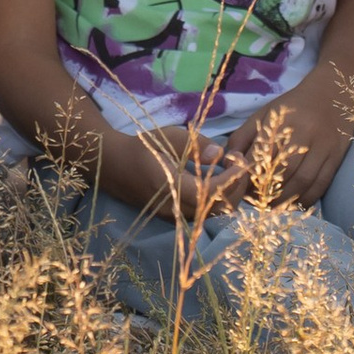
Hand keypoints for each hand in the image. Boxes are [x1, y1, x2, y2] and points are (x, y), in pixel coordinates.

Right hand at [104, 125, 251, 221]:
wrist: (114, 165)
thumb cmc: (142, 146)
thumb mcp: (170, 136)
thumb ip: (196, 145)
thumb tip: (219, 155)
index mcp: (170, 186)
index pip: (210, 192)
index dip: (231, 178)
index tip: (239, 159)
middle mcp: (173, 208)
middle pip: (218, 208)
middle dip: (236, 186)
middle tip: (239, 161)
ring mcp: (174, 217)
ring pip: (214, 214)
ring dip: (229, 193)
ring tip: (231, 169)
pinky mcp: (176, 217)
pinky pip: (205, 213)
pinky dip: (219, 199)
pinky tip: (219, 179)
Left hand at [223, 80, 353, 206]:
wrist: (332, 94)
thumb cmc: (291, 107)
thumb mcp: (263, 115)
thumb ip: (242, 138)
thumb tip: (228, 164)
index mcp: (280, 122)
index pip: (260, 156)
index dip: (248, 177)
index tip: (240, 188)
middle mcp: (302, 134)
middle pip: (281, 172)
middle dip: (265, 192)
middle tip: (254, 201)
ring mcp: (322, 147)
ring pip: (301, 182)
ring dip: (283, 200)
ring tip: (270, 206)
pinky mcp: (335, 158)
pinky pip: (320, 185)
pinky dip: (305, 200)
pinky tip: (293, 205)